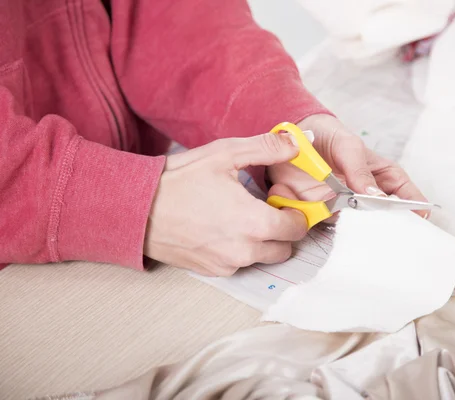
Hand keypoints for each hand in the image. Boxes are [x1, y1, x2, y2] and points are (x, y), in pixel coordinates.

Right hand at [144, 134, 306, 276]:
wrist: (134, 209)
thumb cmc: (178, 181)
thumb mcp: (224, 154)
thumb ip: (266, 149)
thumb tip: (295, 144)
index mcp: (255, 223)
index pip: (298, 227)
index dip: (295, 209)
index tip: (279, 196)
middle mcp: (245, 251)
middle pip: (285, 247)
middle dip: (282, 227)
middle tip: (263, 206)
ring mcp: (228, 265)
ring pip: (263, 257)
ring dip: (262, 240)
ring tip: (239, 215)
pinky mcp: (212, 271)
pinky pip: (239, 264)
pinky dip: (239, 249)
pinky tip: (221, 226)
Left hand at [267, 114, 427, 216]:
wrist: (291, 137)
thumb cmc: (328, 135)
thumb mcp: (348, 145)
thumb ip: (360, 169)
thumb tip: (375, 196)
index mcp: (381, 175)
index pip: (404, 192)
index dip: (414, 205)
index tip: (421, 218)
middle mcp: (366, 193)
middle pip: (385, 214)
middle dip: (390, 223)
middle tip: (393, 230)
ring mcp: (345, 204)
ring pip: (360, 223)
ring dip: (363, 228)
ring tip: (368, 230)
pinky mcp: (322, 210)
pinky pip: (333, 223)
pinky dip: (338, 226)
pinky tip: (342, 226)